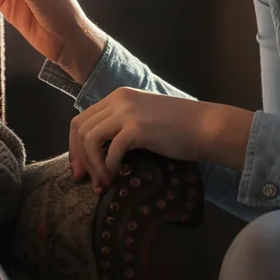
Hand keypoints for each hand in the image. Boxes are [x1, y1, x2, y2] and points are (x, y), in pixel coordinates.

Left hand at [68, 88, 223, 190]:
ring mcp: (126, 112)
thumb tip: (99, 152)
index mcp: (117, 97)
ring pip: (90, 139)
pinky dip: (108, 168)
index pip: (81, 119)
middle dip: (78, 157)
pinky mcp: (137, 127)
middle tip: (84, 180)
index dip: (74, 146)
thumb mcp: (142, 119)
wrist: (205, 126)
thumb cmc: (178, 128)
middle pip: (79, 128)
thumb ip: (120, 127)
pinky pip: (110, 150)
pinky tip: (115, 178)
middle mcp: (117, 100)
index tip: (80, 169)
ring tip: (102, 183)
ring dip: (92, 165)